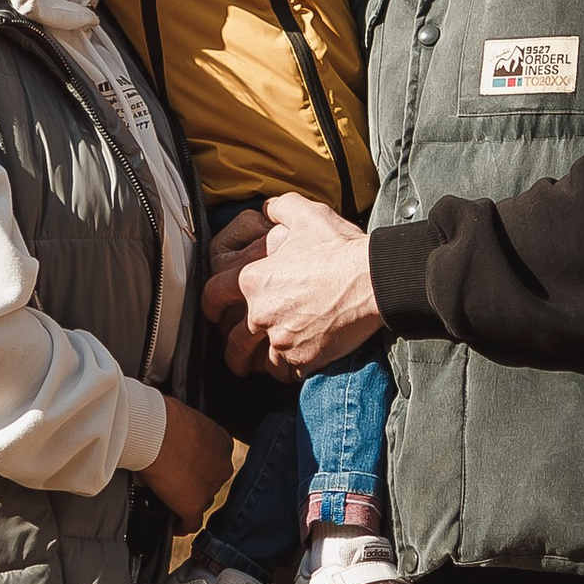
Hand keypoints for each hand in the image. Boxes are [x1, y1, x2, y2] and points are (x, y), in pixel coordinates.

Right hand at [138, 393, 233, 526]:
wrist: (154, 430)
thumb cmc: (163, 417)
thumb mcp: (184, 419)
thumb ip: (187, 433)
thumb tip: (173, 438)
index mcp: (222, 442)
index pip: (214, 461)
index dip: (201, 468)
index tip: (187, 470)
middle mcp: (222, 466)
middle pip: (210, 482)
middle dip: (196, 485)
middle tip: (175, 484)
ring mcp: (209, 488)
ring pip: (201, 502)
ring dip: (187, 503)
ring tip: (170, 503)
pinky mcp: (193, 505)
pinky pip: (190, 523)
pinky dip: (181, 526)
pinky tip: (173, 527)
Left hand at [209, 192, 381, 374]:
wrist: (373, 279)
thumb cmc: (340, 248)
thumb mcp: (305, 214)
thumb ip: (279, 208)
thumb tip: (268, 209)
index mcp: (252, 280)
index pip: (212, 297)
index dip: (210, 306)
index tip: (214, 314)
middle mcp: (260, 314)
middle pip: (232, 342)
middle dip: (232, 352)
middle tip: (236, 356)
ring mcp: (281, 339)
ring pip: (258, 363)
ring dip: (260, 364)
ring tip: (263, 367)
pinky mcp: (304, 358)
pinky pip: (287, 374)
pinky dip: (288, 372)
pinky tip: (294, 367)